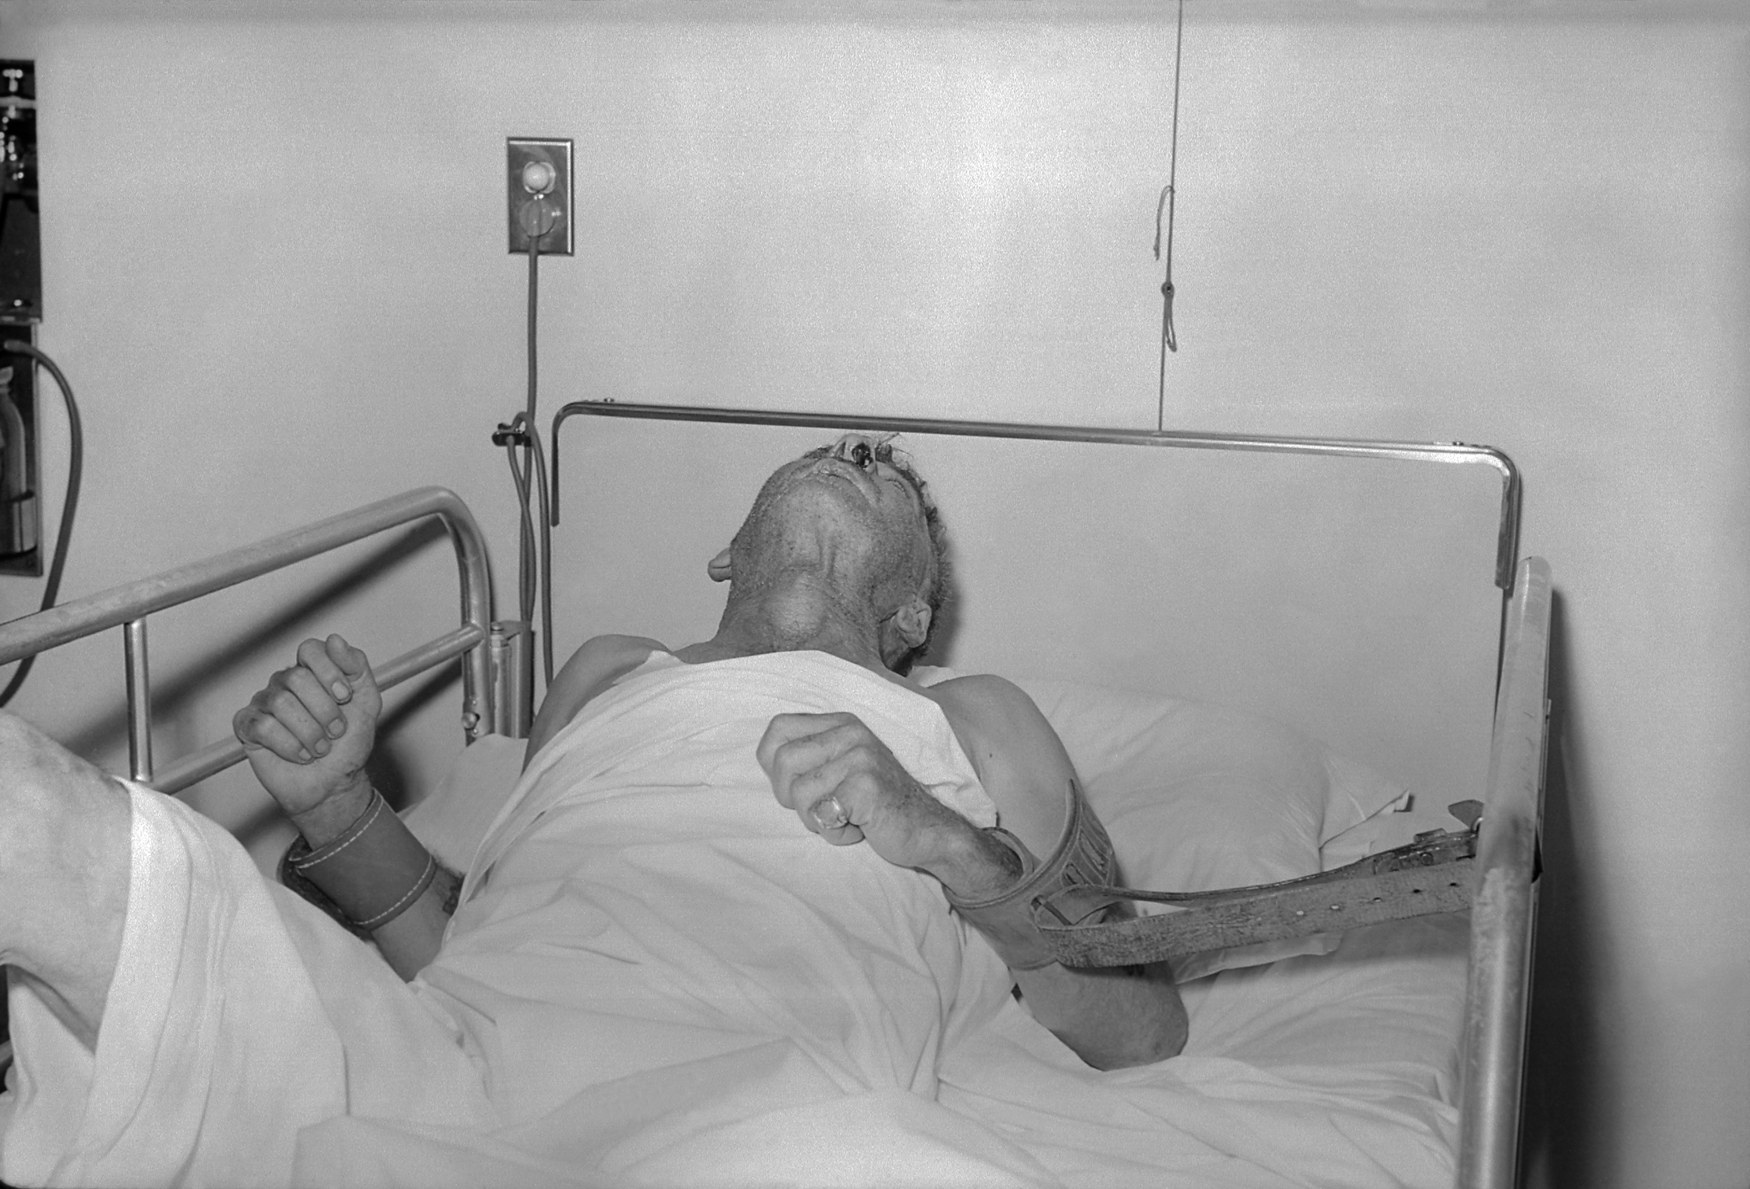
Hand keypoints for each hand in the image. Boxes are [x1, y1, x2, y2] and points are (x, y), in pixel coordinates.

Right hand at [234, 634, 380, 835]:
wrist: (335, 783)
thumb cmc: (349, 745)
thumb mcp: (367, 703)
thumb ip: (357, 668)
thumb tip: (335, 641)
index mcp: (313, 672)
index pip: (310, 649)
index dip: (329, 673)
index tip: (345, 697)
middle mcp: (286, 683)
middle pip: (297, 678)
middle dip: (325, 710)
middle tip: (336, 730)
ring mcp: (264, 703)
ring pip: (281, 703)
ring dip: (310, 732)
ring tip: (320, 748)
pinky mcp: (248, 727)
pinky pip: (262, 727)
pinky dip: (289, 746)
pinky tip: (301, 755)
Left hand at [757, 711, 977, 877]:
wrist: (928, 830)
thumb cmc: (876, 804)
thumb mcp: (842, 767)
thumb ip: (810, 756)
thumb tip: (768, 758)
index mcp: (840, 723)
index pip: (777, 728)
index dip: (773, 765)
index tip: (798, 786)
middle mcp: (850, 732)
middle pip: (782, 761)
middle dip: (792, 798)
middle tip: (824, 809)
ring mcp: (860, 757)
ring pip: (798, 793)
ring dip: (817, 820)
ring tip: (847, 818)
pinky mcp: (866, 785)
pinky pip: (822, 815)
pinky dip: (835, 834)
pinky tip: (859, 828)